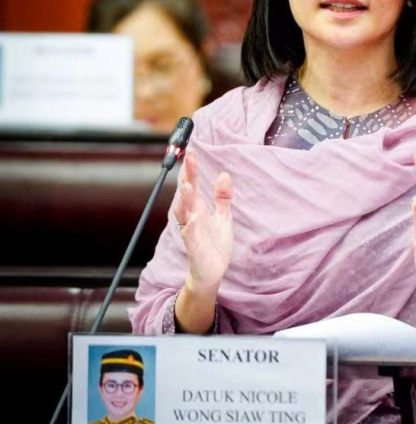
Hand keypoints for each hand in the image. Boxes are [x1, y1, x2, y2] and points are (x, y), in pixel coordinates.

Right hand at [173, 149, 233, 293]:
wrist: (213, 272)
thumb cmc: (215, 244)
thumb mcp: (223, 217)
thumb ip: (223, 197)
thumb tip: (224, 174)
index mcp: (198, 208)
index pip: (194, 184)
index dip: (192, 168)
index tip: (191, 150)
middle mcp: (192, 217)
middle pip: (187, 193)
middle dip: (187, 175)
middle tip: (188, 157)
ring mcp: (191, 231)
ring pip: (184, 212)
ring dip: (185, 199)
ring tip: (188, 184)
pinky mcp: (194, 247)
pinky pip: (190, 235)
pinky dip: (190, 225)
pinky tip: (193, 216)